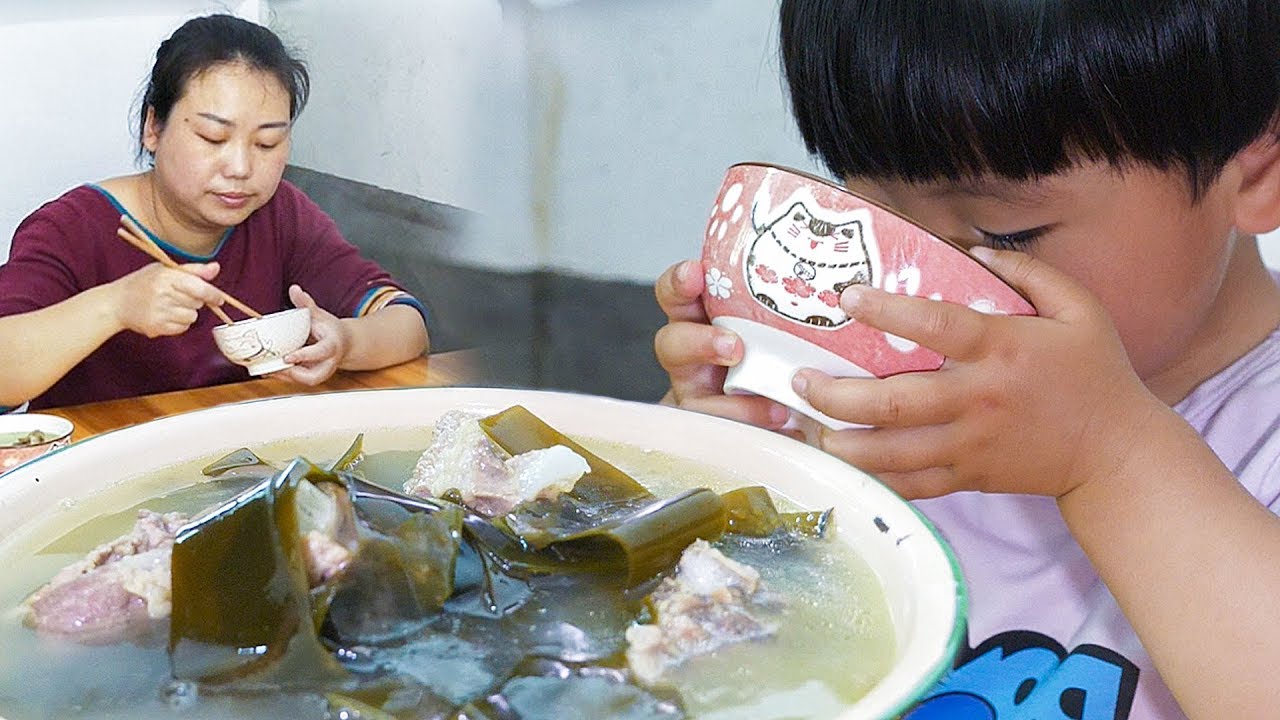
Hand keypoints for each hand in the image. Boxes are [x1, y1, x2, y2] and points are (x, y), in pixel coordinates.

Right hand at [112, 262, 223, 337]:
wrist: (117, 302)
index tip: (219, 298)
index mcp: (167, 276)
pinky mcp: (157, 327)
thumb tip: (216, 268)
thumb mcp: (166, 269)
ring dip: (186, 313)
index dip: (213, 294)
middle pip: (198, 303)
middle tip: (177, 295)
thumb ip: (193, 270)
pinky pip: (182, 328)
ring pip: (192, 317)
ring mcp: (159, 312)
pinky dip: (178, 324)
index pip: (200, 288)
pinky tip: (165, 315)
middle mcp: (163, 294)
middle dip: (194, 300)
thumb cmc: (144, 282)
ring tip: (169, 305)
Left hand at [277, 284, 350, 384]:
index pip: (320, 352)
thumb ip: (306, 304)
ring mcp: (321, 372)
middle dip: (294, 374)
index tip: (287, 357)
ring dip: (285, 377)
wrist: (344, 343)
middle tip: (276, 364)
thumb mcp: (320, 315)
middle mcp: (329, 363)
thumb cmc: (330, 329)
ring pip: (304, 381)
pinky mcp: (313, 376)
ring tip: (267, 367)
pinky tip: (269, 368)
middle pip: (314, 377)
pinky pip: (298, 381)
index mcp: (332, 346)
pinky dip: (283, 376)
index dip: (304, 356)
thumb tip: (294, 289)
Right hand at [654, 259, 791, 428]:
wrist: (798, 408)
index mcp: (704, 318)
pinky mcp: (721, 432)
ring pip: (697, 402)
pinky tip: (791, 432)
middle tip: (734, 347)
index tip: (695, 274)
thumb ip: (793, 297)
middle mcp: (695, 357)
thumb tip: (853, 266)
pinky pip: (731, 438)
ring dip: (733, 406)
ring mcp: (703, 397)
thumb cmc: (787, 349)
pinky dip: (762, 435)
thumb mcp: (786, 318)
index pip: (677, 294)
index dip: (679, 283)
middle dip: (698, 342)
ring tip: (777, 410)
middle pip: (672, 344)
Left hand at [793, 247, 1163, 499]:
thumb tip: (972, 249)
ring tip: (809, 424)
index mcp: (1001, 349)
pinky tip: (843, 463)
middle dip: (838, 393)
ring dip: (843, 441)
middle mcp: (977, 399)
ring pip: (892, 452)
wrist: (1116, 452)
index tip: (846, 296)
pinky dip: (873, 477)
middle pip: (894, 401)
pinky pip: (911, 484)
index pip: (934, 326)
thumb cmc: (1095, 374)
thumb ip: (1029, 273)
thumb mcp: (1079, 309)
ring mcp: (969, 444)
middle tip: (800, 378)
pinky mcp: (969, 477)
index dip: (885, 311)